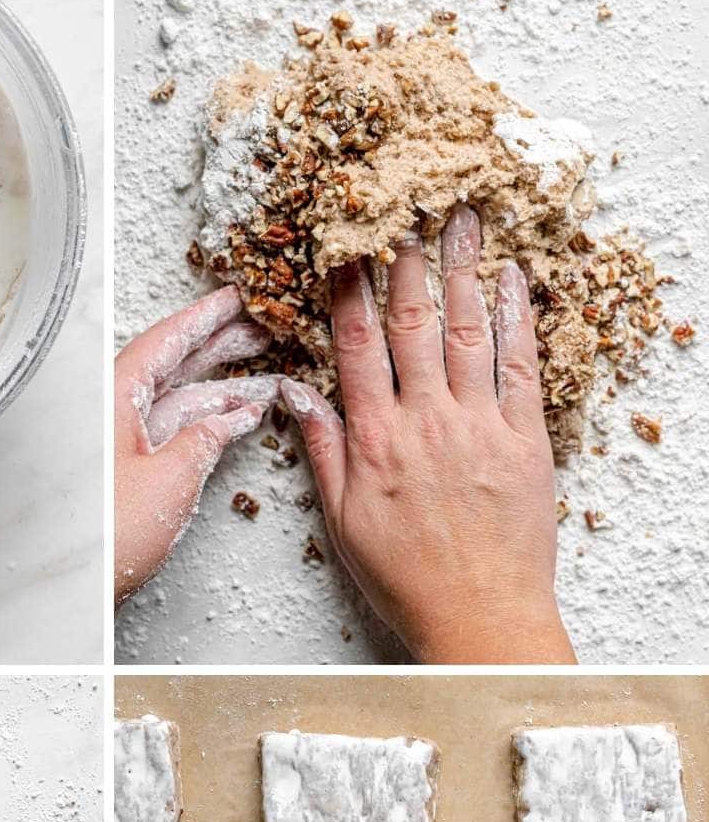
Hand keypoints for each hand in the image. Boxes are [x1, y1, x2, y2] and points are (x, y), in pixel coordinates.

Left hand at [115, 286, 274, 603]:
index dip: (207, 316)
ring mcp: (122, 438)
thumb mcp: (170, 479)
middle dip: (222, 346)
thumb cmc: (108, 537)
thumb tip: (228, 418)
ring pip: (179, 398)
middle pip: (174, 364)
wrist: (84, 589)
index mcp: (114, 397)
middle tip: (263, 328)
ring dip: (224, 388)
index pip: (167, 340)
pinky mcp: (130, 465)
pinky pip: (174, 429)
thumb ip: (204, 440)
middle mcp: (114, 411)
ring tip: (268, 374)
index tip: (237, 296)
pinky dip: (208, 422)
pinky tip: (240, 417)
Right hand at [279, 205, 575, 663]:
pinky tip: (512, 280)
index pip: (357, 345)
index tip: (347, 244)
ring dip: (463, 270)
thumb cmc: (407, 577)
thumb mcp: (344, 520)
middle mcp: (426, 422)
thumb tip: (295, 393)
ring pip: (468, 331)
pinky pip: (520, 366)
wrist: (480, 616)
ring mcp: (479, 426)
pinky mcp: (525, 440)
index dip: (350, 289)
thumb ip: (323, 449)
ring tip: (462, 220)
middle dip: (409, 259)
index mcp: (376, 440)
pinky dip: (516, 318)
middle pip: (414, 323)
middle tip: (409, 205)